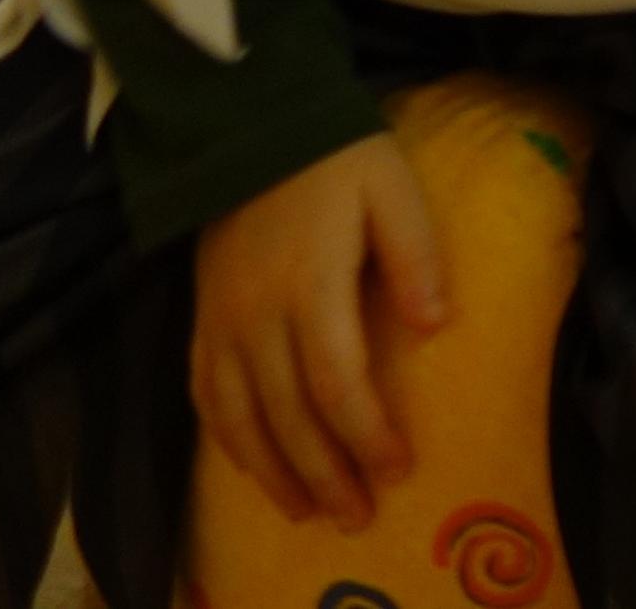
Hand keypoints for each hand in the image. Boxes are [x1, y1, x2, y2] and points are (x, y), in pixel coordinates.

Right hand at [191, 131, 451, 531]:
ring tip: (310, 511)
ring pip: (239, 419)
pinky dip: (229, 440)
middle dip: (325, 473)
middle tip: (358, 515)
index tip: (398, 467)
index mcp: (310, 283)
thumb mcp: (392, 187)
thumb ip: (414, 255)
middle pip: (287, 415)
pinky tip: (253, 465)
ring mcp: (221, 320)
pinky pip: (205, 395)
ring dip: (274, 472)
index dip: (365, 433)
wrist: (250, 121)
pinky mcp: (201, 318)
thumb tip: (435, 326)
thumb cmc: (337, 155)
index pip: (336, 381)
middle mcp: (256, 315)